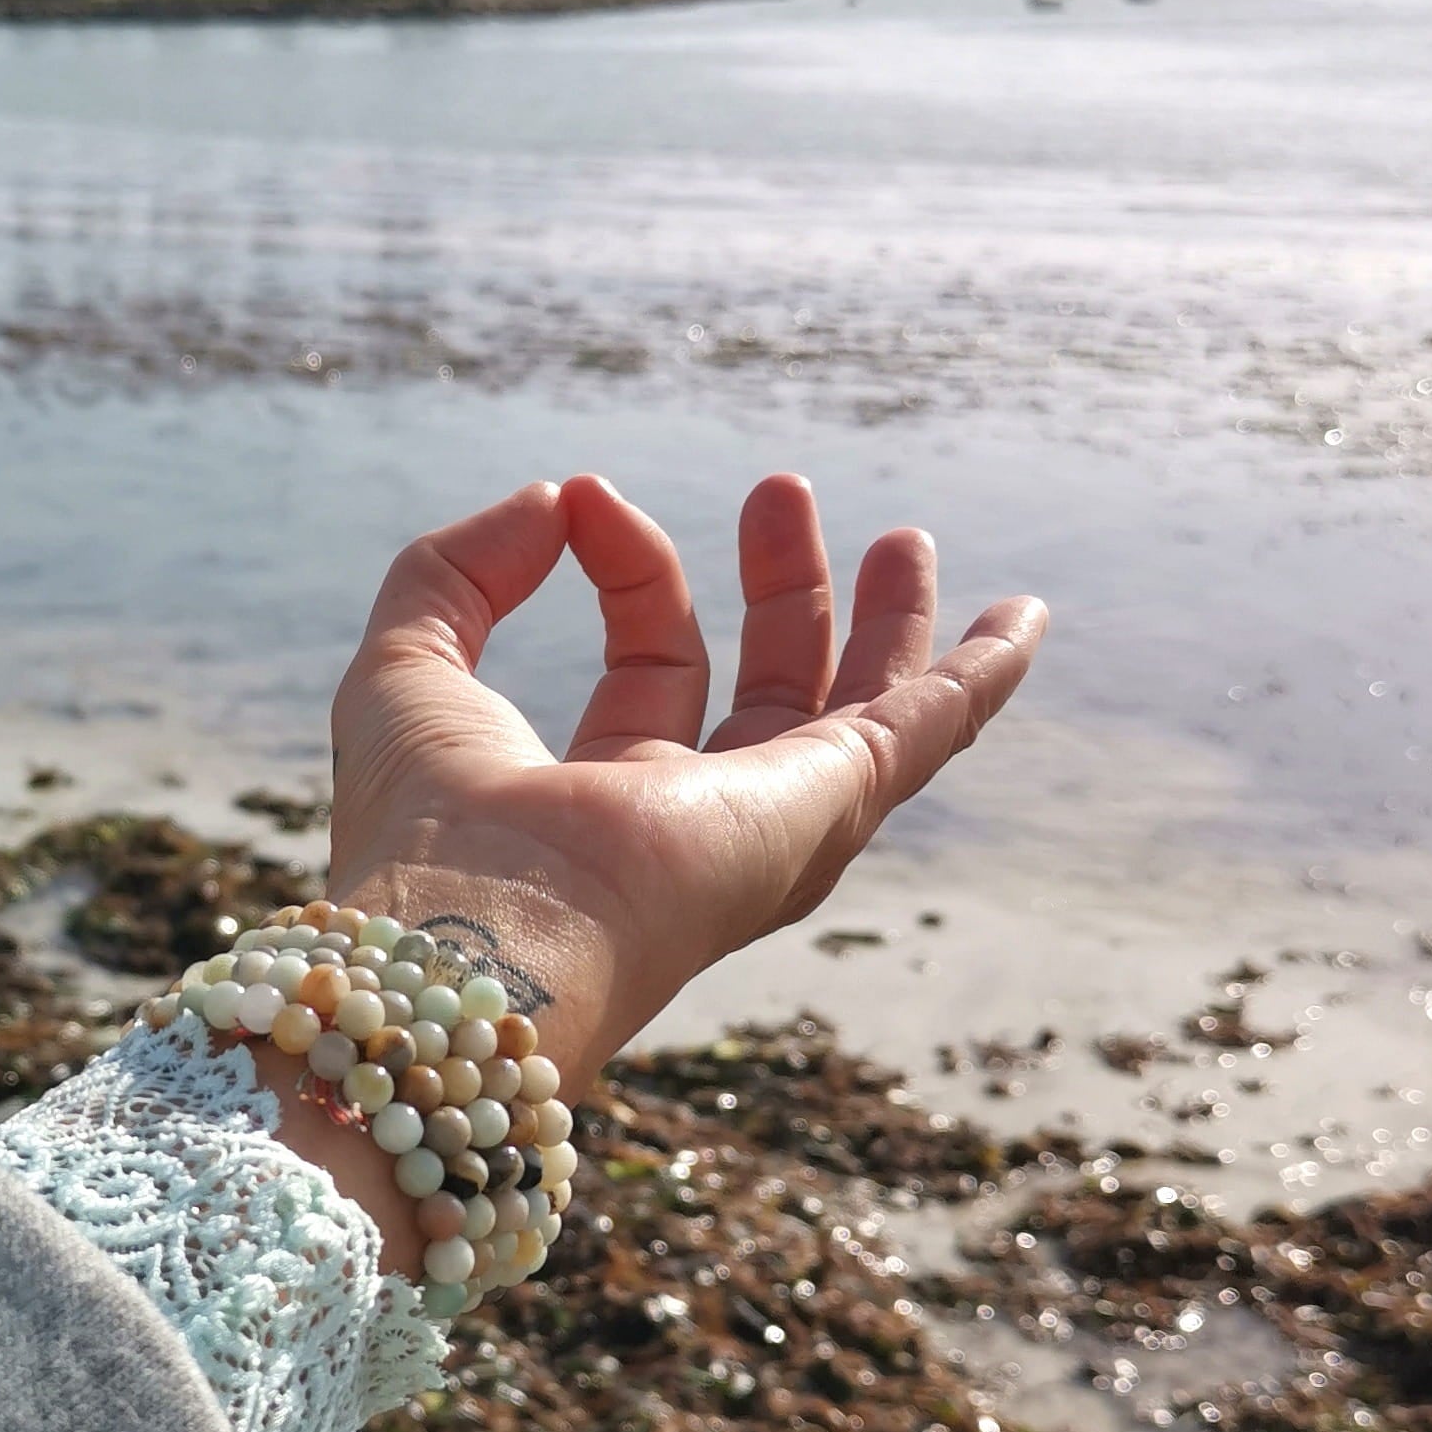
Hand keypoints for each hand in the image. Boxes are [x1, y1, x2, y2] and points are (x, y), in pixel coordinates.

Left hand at [327, 474, 1047, 1098]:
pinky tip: (1022, 623)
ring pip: (857, 714)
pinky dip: (977, 678)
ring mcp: (769, 827)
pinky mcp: (822, 816)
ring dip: (884, 623)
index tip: (582, 495)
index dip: (628, 563)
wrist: (470, 941)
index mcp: (609, 796)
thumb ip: (457, 568)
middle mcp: (701, 823)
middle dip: (783, 589)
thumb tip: (551, 497)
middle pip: (772, 690)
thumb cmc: (422, 824)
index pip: (651, 655)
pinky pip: (921, 737)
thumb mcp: (409, 660)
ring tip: (905, 538)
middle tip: (783, 491)